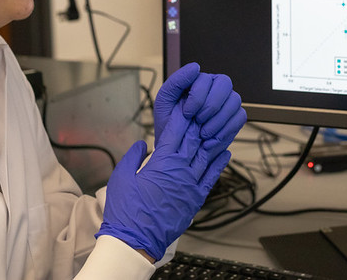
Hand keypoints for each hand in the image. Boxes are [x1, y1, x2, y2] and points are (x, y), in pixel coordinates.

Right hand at [97, 105, 232, 260]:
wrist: (136, 241)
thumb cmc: (126, 210)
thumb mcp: (121, 177)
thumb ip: (133, 156)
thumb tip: (142, 144)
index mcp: (162, 162)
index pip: (175, 132)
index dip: (181, 116)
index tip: (185, 104)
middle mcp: (181, 170)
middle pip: (194, 140)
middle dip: (198, 122)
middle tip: (204, 108)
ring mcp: (191, 184)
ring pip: (206, 155)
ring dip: (213, 139)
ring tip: (218, 125)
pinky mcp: (196, 199)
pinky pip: (211, 177)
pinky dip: (219, 164)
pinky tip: (225, 153)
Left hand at [154, 65, 241, 144]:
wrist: (177, 147)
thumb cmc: (170, 122)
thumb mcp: (165, 101)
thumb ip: (177, 81)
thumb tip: (195, 67)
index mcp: (199, 81)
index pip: (205, 79)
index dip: (197, 97)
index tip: (187, 113)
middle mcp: (216, 87)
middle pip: (225, 83)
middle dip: (211, 105)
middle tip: (198, 121)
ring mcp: (228, 101)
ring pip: (234, 100)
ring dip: (218, 120)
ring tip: (203, 133)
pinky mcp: (236, 116)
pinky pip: (240, 117)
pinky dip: (226, 130)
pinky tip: (212, 138)